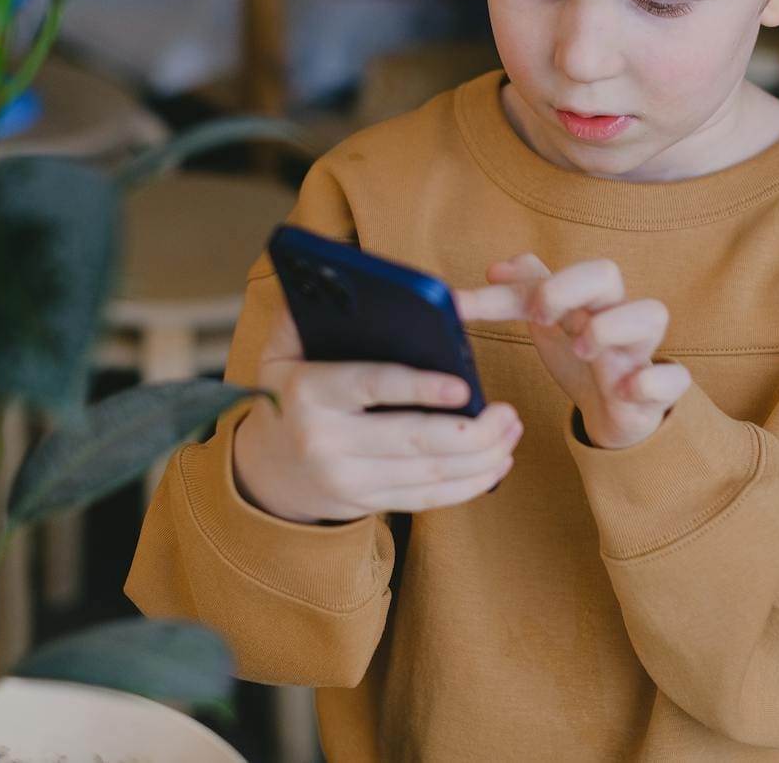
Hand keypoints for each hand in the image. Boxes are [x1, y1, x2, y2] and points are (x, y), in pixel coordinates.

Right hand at [232, 299, 521, 523]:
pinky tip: (496, 464)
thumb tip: (345, 274)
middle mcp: (325, 441)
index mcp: (308, 391)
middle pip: (411, 440)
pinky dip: (468, 486)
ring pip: (427, 473)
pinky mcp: (366, 503)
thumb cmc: (289, 388)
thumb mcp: (283, 346)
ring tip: (512, 431)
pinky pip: (426, 500)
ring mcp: (346, 480)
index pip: (371, 386)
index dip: (419, 388)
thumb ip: (308, 309)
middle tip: (509, 412)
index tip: (463, 386)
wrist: (266, 466)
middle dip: (471, 431)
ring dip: (481, 457)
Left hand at [458, 255, 690, 449]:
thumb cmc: (585, 361)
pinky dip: (649, 381)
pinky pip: (674, 378)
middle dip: (567, 286)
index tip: (471, 303)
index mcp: (586, 300)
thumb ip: (525, 293)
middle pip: (605, 272)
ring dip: (611, 326)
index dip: (514, 285)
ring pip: (652, 313)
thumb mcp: (551, 325)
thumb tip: (496, 267)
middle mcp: (615, 316)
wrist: (618, 414)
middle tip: (538, 318)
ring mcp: (641, 351)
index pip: (551, 273)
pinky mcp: (660, 391)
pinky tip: (623, 390)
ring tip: (583, 350)